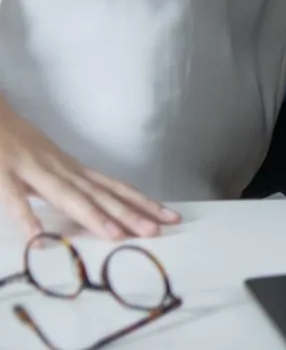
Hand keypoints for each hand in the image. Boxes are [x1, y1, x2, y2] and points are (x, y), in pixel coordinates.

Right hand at [0, 94, 174, 240]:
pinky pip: (15, 200)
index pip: (114, 188)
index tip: (170, 218)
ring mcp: (32, 170)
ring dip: (90, 215)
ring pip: (66, 195)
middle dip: (128, 214)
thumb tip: (98, 209)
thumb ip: (69, 187)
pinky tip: (38, 239)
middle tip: (155, 232)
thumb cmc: (19, 144)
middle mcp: (60, 168)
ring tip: (114, 235)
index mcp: (73, 169)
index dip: (142, 203)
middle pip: (99, 194)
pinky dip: (27, 218)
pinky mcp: (3, 175)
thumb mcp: (49, 166)